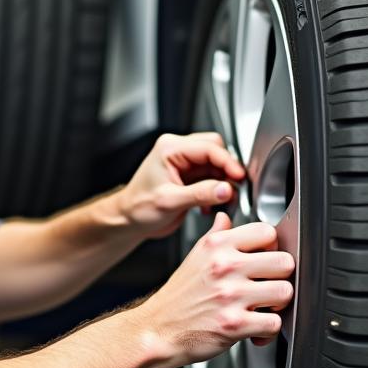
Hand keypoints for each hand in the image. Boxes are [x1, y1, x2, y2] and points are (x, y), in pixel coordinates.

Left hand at [115, 131, 246, 238]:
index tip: (239, 176)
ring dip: (223, 181)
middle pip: (216, 150)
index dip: (228, 162)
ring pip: (216, 164)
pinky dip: (217, 190)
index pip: (208, 147)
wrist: (129, 220)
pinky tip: (210, 204)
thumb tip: (226, 189)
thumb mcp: (170, 201)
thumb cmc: (138, 208)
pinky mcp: (189, 177)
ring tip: (223, 199)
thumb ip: (200, 194)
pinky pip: (212, 177)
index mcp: (170, 149)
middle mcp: (178, 152)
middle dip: (228, 169)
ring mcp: (184, 164)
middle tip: (235, 187)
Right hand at [136, 213, 293, 366]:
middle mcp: (224, 266)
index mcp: (217, 245)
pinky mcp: (234, 324)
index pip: (267, 232)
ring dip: (279, 304)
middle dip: (281, 277)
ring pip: (285, 292)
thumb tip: (226, 218)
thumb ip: (216, 235)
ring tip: (265, 306)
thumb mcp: (195, 256)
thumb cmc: (179, 296)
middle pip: (284, 262)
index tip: (266, 258)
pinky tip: (256, 326)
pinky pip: (274, 323)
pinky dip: (268, 329)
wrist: (158, 328)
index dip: (272, 247)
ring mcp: (230, 295)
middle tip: (269, 285)